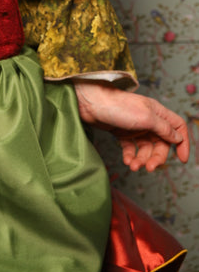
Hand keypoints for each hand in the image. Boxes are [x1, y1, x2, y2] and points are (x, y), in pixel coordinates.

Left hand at [74, 80, 189, 171]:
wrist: (89, 103)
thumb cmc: (118, 106)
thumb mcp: (146, 117)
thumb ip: (163, 129)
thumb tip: (178, 138)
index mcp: (157, 112)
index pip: (177, 127)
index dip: (183, 142)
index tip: (182, 159)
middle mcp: (148, 119)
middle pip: (162, 143)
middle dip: (157, 157)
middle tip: (149, 168)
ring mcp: (135, 126)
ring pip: (146, 148)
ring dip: (142, 159)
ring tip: (133, 166)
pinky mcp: (122, 132)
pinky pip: (132, 148)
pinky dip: (131, 156)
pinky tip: (127, 161)